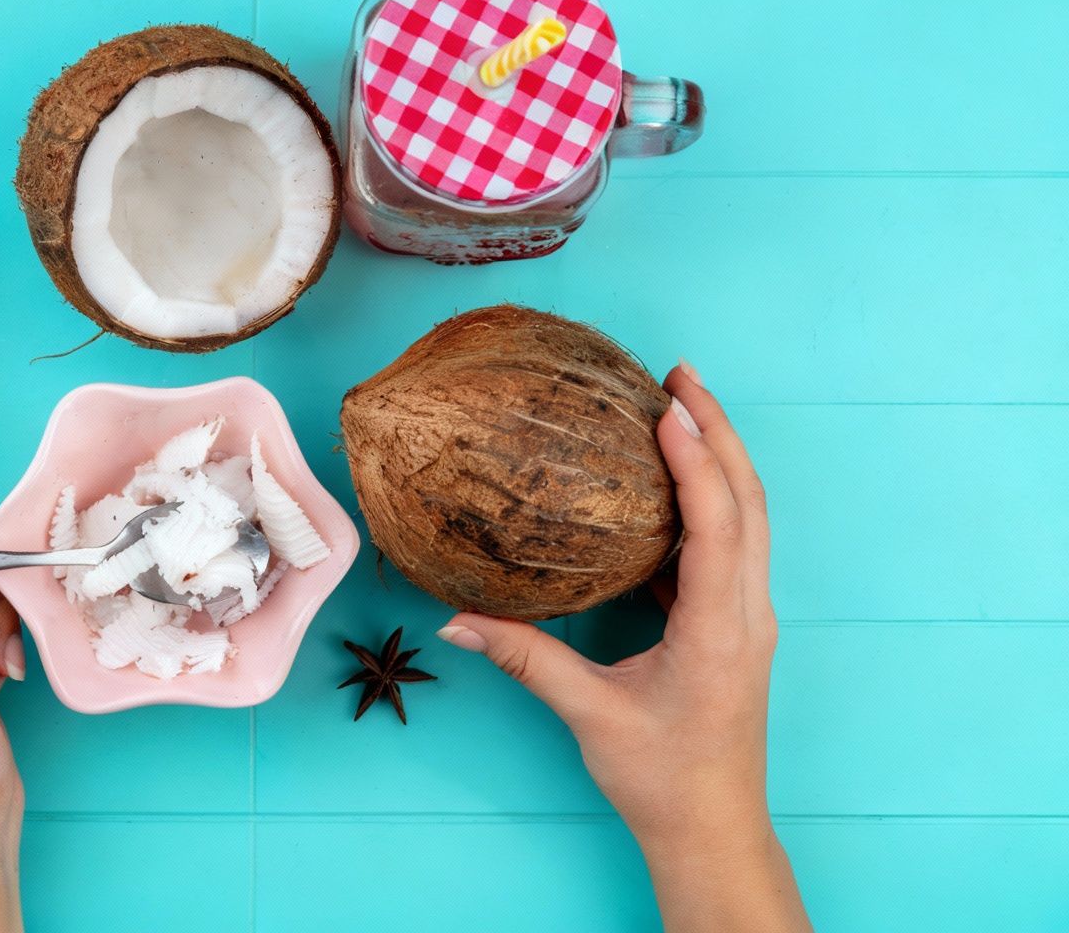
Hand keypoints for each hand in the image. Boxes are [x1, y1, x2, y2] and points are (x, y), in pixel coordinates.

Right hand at [436, 362, 810, 932]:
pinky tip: (667, 481)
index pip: (718, 525)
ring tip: (681, 407)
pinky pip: (730, 545)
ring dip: (720, 458)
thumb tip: (455, 617)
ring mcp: (747, 618)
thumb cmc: (662, 780)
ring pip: (748, 518)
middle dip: (720, 432)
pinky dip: (708, 499)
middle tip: (680, 376)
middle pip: (749, 502)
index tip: (669, 406)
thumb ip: (524, 658)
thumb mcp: (588, 715)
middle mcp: (747, 614)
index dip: (697, 460)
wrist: (713, 829)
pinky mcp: (734, 625)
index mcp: (718, 631)